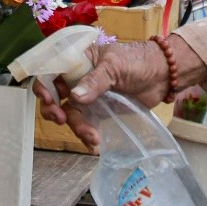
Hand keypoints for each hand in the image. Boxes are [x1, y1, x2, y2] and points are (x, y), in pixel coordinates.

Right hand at [31, 40, 172, 149]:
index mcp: (77, 60)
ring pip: (70, 115)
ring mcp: (87, 97)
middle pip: (54, 96)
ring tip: (92, 137)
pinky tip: (94, 145)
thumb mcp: (114, 65)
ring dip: (77, 127)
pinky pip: (85, 125)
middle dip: (54, 111)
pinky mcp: (99, 112)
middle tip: (62, 120)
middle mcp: (77, 79)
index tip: (51, 101)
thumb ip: (94, 81)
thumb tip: (74, 98)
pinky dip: (87, 137)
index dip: (44, 86)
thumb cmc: (137, 60)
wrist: (162, 76)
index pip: (50, 71)